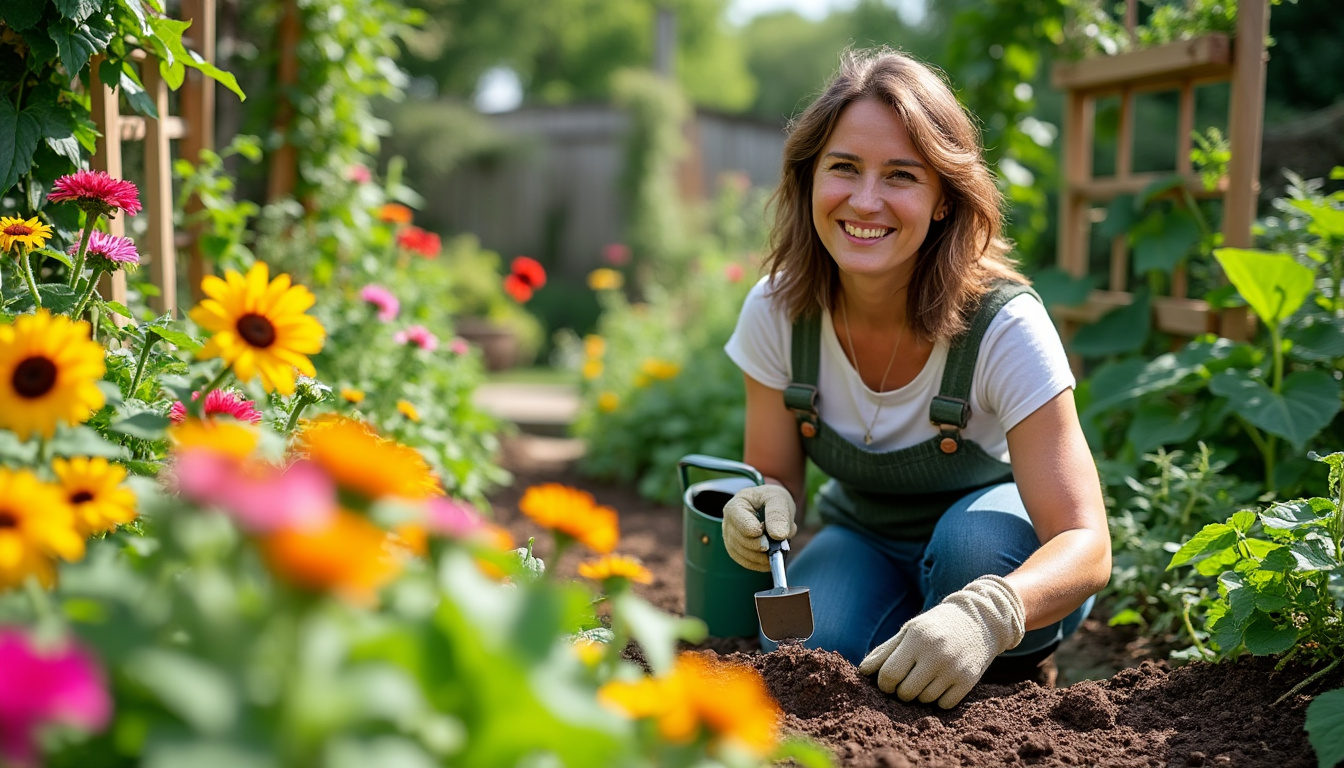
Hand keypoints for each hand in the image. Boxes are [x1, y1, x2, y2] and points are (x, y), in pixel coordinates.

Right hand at [721, 485, 796, 571]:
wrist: (768, 505)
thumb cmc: (771, 499)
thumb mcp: (778, 499)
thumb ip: (778, 515)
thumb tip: (779, 536)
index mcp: (735, 507)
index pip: (741, 523)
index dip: (755, 533)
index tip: (769, 539)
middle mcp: (728, 524)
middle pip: (742, 541)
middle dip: (762, 546)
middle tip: (780, 546)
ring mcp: (729, 538)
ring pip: (744, 554)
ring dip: (763, 556)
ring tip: (779, 549)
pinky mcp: (736, 550)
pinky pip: (746, 562)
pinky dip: (760, 564)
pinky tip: (771, 560)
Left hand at [858, 575, 1025, 707]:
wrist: (979, 621)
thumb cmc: (936, 626)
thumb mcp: (909, 631)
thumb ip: (884, 651)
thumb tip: (862, 672)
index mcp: (917, 639)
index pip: (889, 675)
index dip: (884, 683)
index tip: (888, 680)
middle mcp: (936, 655)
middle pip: (905, 693)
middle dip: (901, 691)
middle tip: (907, 679)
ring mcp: (954, 669)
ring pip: (924, 700)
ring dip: (920, 694)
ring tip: (926, 677)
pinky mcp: (969, 682)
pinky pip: (944, 705)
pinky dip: (939, 699)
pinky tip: (941, 683)